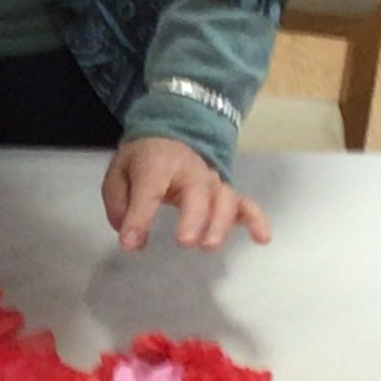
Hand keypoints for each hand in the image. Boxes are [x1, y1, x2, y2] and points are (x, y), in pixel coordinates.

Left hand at [102, 136, 270, 253]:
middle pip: (199, 192)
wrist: (169, 134)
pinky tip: (262, 239)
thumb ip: (121, 206)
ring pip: (225, 199)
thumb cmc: (142, 162)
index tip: (130, 242)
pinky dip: (257, 220)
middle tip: (185, 242)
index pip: (150, 188)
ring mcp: (213, 181)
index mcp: (157, 163)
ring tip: (209, 246)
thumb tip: (131, 241)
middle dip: (194, 218)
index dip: (139, 216)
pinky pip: (246, 205)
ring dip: (220, 223)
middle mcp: (191, 170)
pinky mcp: (226, 193)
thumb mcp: (118, 176)